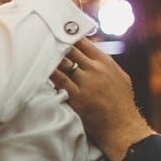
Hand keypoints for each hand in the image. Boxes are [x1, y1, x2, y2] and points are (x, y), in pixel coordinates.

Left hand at [51, 39, 153, 160]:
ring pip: (63, 63)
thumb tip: (91, 48)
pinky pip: (59, 79)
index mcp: (106, 62)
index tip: (56, 33)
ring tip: (37, 53)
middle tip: (41, 41)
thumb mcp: (119, 76)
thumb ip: (104, 63)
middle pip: (70, 49)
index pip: (83, 42)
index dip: (68, 36)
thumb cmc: (121, 103)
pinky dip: (49, 73)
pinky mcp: (78, 96)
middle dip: (56, 45)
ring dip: (50, 58)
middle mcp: (96, 69)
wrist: (123, 127)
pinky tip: (39, 69)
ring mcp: (87, 82)